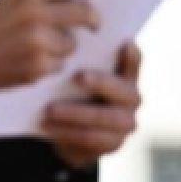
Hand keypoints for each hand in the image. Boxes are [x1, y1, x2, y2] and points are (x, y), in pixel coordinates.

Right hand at [0, 0, 98, 98]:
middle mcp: (34, 13)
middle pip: (85, 11)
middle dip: (92, 19)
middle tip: (93, 25)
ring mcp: (38, 40)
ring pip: (73, 43)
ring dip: (62, 47)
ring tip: (39, 47)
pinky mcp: (39, 65)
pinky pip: (61, 63)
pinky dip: (50, 64)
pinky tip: (30, 61)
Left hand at [41, 42, 141, 167]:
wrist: (71, 134)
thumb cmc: (73, 94)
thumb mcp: (75, 77)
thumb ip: (81, 61)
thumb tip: (64, 38)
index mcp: (126, 77)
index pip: (133, 63)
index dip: (131, 56)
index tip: (123, 44)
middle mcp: (132, 99)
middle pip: (120, 90)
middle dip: (100, 82)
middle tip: (78, 76)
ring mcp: (126, 123)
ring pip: (102, 116)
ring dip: (74, 113)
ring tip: (49, 109)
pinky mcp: (114, 143)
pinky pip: (90, 137)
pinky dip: (67, 132)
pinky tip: (47, 126)